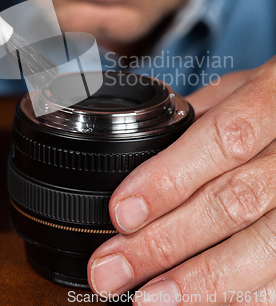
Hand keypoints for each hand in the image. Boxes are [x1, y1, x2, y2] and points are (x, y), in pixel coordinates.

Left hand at [87, 61, 275, 304]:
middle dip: (166, 240)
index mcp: (271, 99)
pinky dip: (239, 294)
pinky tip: (193, 300)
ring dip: (199, 279)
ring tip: (147, 297)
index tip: (123, 212)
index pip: (221, 142)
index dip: (169, 179)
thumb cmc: (274, 100)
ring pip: (263, 246)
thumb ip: (195, 115)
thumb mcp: (238, 87)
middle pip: (232, 203)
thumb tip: (139, 148)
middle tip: (111, 268)